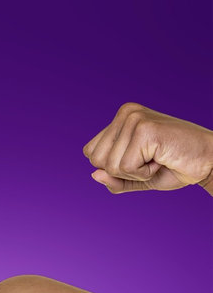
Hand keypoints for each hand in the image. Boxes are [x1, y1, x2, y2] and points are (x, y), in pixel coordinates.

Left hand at [83, 103, 212, 194]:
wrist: (208, 162)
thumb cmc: (174, 167)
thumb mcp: (136, 178)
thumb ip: (114, 179)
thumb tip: (94, 174)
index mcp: (121, 118)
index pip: (91, 153)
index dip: (112, 168)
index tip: (141, 159)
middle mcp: (126, 113)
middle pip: (96, 160)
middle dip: (121, 172)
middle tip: (149, 161)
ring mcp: (135, 118)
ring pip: (110, 166)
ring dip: (135, 173)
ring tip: (157, 159)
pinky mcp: (144, 129)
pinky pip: (126, 167)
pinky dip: (144, 173)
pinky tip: (161, 159)